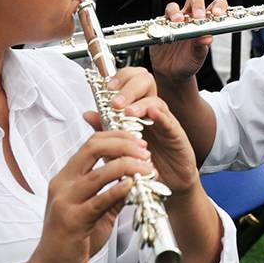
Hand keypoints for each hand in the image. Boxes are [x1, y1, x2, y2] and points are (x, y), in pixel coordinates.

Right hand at [26, 131, 153, 262]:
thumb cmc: (72, 238)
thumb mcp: (94, 210)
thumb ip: (112, 193)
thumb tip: (135, 179)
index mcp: (66, 177)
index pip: (92, 142)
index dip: (117, 136)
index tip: (138, 141)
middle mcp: (63, 184)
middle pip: (93, 148)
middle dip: (124, 144)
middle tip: (145, 151)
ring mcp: (65, 201)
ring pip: (99, 173)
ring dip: (128, 166)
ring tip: (147, 169)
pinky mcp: (72, 221)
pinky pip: (99, 200)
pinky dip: (118, 189)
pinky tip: (132, 185)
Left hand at [84, 67, 199, 196]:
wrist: (165, 184)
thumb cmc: (143, 162)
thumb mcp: (118, 146)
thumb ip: (105, 129)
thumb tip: (87, 113)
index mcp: (136, 108)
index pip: (131, 81)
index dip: (121, 78)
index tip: (107, 86)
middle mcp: (151, 110)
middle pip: (145, 82)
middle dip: (129, 87)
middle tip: (116, 102)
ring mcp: (165, 121)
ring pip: (156, 101)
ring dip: (140, 104)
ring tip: (128, 112)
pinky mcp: (176, 134)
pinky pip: (169, 121)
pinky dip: (160, 116)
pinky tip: (152, 114)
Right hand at [148, 0, 227, 82]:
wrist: (172, 73)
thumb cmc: (189, 61)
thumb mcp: (198, 56)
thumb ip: (201, 46)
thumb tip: (207, 37)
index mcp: (204, 22)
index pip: (215, 6)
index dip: (218, 5)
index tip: (217, 13)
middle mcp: (190, 18)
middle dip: (197, 3)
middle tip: (198, 16)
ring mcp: (174, 21)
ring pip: (173, 7)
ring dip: (176, 12)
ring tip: (178, 22)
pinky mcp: (161, 27)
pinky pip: (159, 20)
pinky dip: (162, 23)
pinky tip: (164, 32)